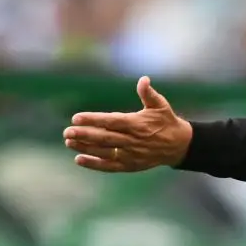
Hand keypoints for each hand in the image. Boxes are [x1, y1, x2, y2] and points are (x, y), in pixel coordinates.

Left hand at [64, 76, 192, 172]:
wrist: (178, 146)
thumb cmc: (166, 121)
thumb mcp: (160, 105)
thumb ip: (149, 93)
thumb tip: (143, 79)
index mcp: (137, 124)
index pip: (111, 122)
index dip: (93, 120)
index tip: (76, 117)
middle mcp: (132, 141)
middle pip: (104, 138)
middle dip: (84, 135)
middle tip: (67, 132)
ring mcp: (130, 155)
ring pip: (104, 152)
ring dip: (85, 148)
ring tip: (69, 142)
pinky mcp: (129, 165)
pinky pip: (109, 166)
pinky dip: (94, 164)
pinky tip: (79, 159)